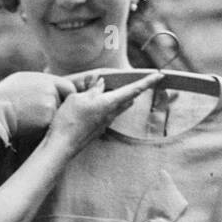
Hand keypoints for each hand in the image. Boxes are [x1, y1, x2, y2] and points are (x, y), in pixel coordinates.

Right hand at [0, 72, 76, 138]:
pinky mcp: (46, 121)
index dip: (67, 97)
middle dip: (61, 110)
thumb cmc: (3, 97)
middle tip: (49, 117)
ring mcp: (50, 105)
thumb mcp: (21, 80)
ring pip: (58, 117)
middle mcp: (50, 90)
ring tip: (30, 121)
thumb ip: (40, 82)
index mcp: (45, 79)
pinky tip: (29, 128)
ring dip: (50, 121)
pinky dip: (43, 129)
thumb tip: (51, 84)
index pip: (68, 88)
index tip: (62, 104)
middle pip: (66, 104)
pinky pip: (50, 127)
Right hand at [44, 71, 161, 155]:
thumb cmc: (69, 120)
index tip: (159, 75)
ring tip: (110, 89)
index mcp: (109, 102)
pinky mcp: (98, 130)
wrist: (62, 146)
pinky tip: (96, 103)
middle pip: (128, 99)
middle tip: (138, 81)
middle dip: (133, 89)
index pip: (133, 89)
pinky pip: (107, 114)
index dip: (148, 81)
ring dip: (119, 97)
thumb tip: (102, 84)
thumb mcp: (78, 98)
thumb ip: (93, 90)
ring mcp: (105, 123)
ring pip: (118, 107)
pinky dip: (107, 105)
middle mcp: (111, 114)